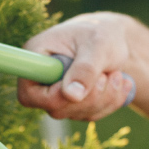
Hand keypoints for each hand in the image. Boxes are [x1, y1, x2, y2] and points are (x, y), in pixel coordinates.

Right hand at [17, 12, 137, 120]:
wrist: (114, 38)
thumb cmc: (102, 33)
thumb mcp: (97, 44)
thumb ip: (85, 69)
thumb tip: (72, 96)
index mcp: (36, 56)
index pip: (28, 93)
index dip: (53, 98)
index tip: (80, 88)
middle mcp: (41, 78)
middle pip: (55, 108)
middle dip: (89, 97)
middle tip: (107, 75)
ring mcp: (56, 93)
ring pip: (76, 114)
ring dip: (104, 98)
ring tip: (116, 74)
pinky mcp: (73, 103)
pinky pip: (90, 115)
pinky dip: (110, 102)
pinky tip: (120, 83)